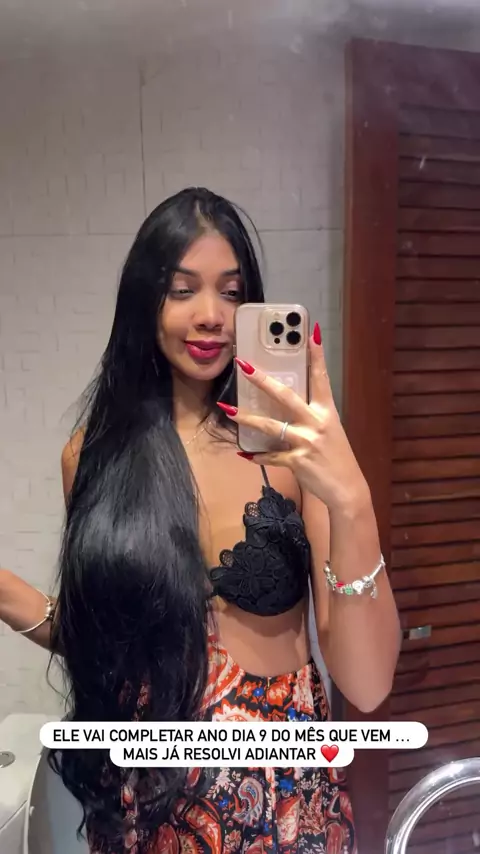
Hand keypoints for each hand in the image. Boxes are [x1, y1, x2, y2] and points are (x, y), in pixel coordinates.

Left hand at [217, 323, 368, 510]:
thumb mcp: (330, 431)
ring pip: (270, 426)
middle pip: (285, 396)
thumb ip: (310, 417)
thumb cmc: (337, 458)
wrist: (347, 489)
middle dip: (262, 380)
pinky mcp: (297, 460)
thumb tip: (285, 406)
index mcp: (327, 412)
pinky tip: (244, 453)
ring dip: (247, 418)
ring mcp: (306, 442)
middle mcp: (316, 423)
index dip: (316, 355)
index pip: (321, 378)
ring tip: (228, 410)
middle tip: (244, 366)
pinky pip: (271, 455)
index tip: (312, 332)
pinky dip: (257, 454)